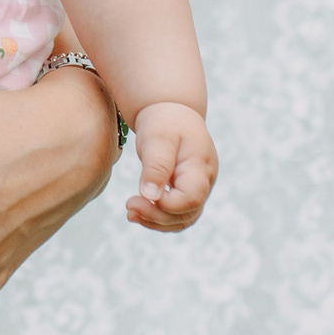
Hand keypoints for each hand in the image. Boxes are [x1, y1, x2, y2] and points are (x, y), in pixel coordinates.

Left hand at [124, 101, 213, 231]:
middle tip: (128, 207)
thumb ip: (156, 166)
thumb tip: (150, 196)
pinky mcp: (188, 191)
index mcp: (200, 166)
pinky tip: (139, 212)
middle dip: (157, 217)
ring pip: (184, 218)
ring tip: (130, 213)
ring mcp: (199, 188)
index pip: (191, 199)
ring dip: (157, 221)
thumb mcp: (158, 138)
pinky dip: (159, 217)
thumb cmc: (165, 121)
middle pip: (187, 213)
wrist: (172, 112)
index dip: (165, 206)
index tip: (138, 197)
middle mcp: (205, 181)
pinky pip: (178, 213)